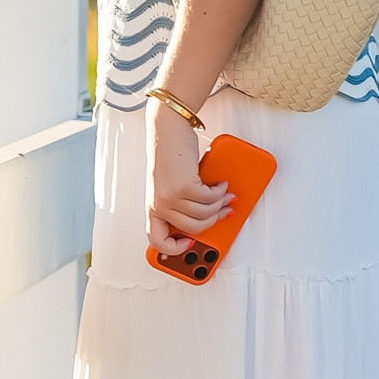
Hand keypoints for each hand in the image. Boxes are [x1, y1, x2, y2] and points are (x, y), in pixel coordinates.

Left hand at [146, 102, 229, 255]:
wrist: (167, 130)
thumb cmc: (170, 154)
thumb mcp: (170, 185)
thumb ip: (180, 204)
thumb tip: (205, 217)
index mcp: (153, 207)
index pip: (157, 241)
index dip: (175, 248)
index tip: (190, 242)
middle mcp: (158, 205)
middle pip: (193, 229)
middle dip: (214, 221)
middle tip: (224, 211)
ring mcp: (170, 197)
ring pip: (204, 214)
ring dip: (220, 205)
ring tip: (225, 195)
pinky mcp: (183, 187)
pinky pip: (209, 199)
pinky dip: (219, 192)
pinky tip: (220, 185)